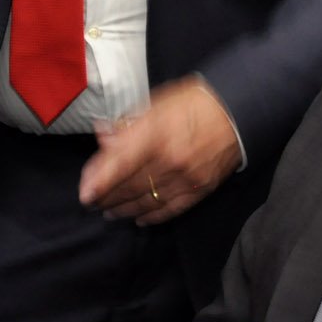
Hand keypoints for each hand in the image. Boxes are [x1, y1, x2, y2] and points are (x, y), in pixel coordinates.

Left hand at [79, 78, 243, 225]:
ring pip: (147, 201)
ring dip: (124, 208)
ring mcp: (186, 177)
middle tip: (92, 200)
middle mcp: (170, 159)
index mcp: (156, 133)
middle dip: (107, 196)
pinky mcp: (201, 189)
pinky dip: (153, 216)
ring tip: (109, 211)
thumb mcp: (156, 104)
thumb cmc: (193, 102)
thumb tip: (103, 135)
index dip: (101, 181)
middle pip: (130, 185)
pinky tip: (139, 219)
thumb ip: (128, 124)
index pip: (121, 163)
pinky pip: (171, 209)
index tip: (85, 193)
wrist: (237, 111)